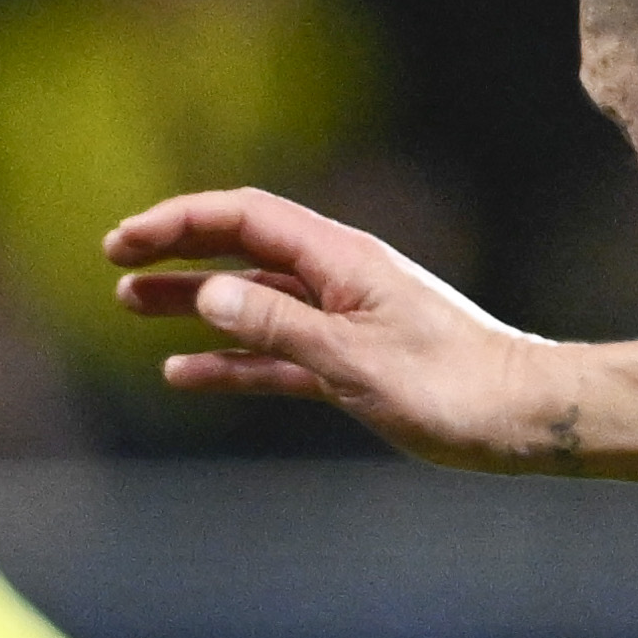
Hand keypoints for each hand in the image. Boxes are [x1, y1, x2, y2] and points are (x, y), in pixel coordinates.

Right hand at [105, 189, 583, 467]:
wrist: (523, 419)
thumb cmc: (452, 387)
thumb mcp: (357, 360)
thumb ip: (279, 326)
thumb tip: (210, 292)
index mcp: (342, 259)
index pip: (246, 218)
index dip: (181, 222)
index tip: (125, 238)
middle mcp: (339, 277)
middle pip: (242, 248)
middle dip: (177, 249)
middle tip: (114, 260)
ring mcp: (343, 320)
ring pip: (252, 300)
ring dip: (193, 301)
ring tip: (131, 305)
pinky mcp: (350, 364)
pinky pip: (275, 354)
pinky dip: (229, 359)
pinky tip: (184, 373)